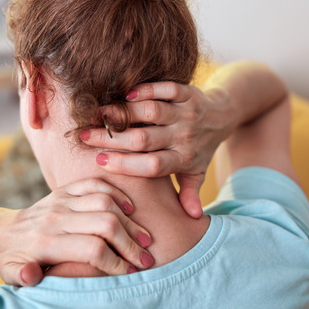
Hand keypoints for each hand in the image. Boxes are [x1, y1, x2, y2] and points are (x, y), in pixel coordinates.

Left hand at [0, 178, 154, 285]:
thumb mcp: (11, 274)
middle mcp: (55, 217)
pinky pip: (96, 184)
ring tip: (144, 239)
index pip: (91, 249)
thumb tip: (32, 275)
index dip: (115, 262)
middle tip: (146, 259)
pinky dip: (116, 195)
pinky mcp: (64, 190)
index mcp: (45, 241)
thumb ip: (22, 276)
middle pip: (104, 224)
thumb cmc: (12, 260)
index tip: (130, 273)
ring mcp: (61, 200)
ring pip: (105, 202)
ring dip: (129, 221)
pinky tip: (129, 211)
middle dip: (130, 243)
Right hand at [80, 81, 236, 217]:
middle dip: (112, 138)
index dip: (125, 164)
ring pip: (152, 112)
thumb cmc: (201, 148)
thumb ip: (189, 192)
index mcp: (183, 159)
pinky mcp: (188, 92)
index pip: (151, 165)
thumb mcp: (196, 173)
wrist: (223, 115)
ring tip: (99, 114)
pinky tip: (126, 95)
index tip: (99, 161)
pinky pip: (167, 89)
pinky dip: (147, 90)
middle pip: (144, 139)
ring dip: (124, 112)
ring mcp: (186, 113)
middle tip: (85, 137)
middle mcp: (184, 137)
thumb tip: (191, 219)